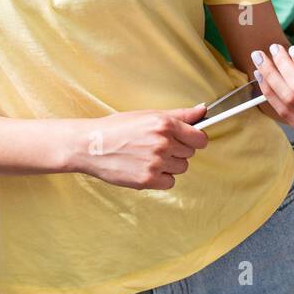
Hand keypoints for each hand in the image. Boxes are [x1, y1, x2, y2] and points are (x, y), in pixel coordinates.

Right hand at [72, 105, 208, 189]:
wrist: (91, 145)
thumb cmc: (116, 128)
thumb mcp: (148, 115)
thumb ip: (180, 115)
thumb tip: (203, 111)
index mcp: (165, 124)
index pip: (199, 138)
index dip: (194, 139)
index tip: (187, 140)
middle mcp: (163, 143)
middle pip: (189, 153)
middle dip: (177, 150)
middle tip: (156, 145)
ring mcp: (156, 163)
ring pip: (181, 168)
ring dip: (170, 164)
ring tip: (149, 156)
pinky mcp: (148, 180)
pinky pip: (169, 182)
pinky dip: (161, 178)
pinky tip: (145, 168)